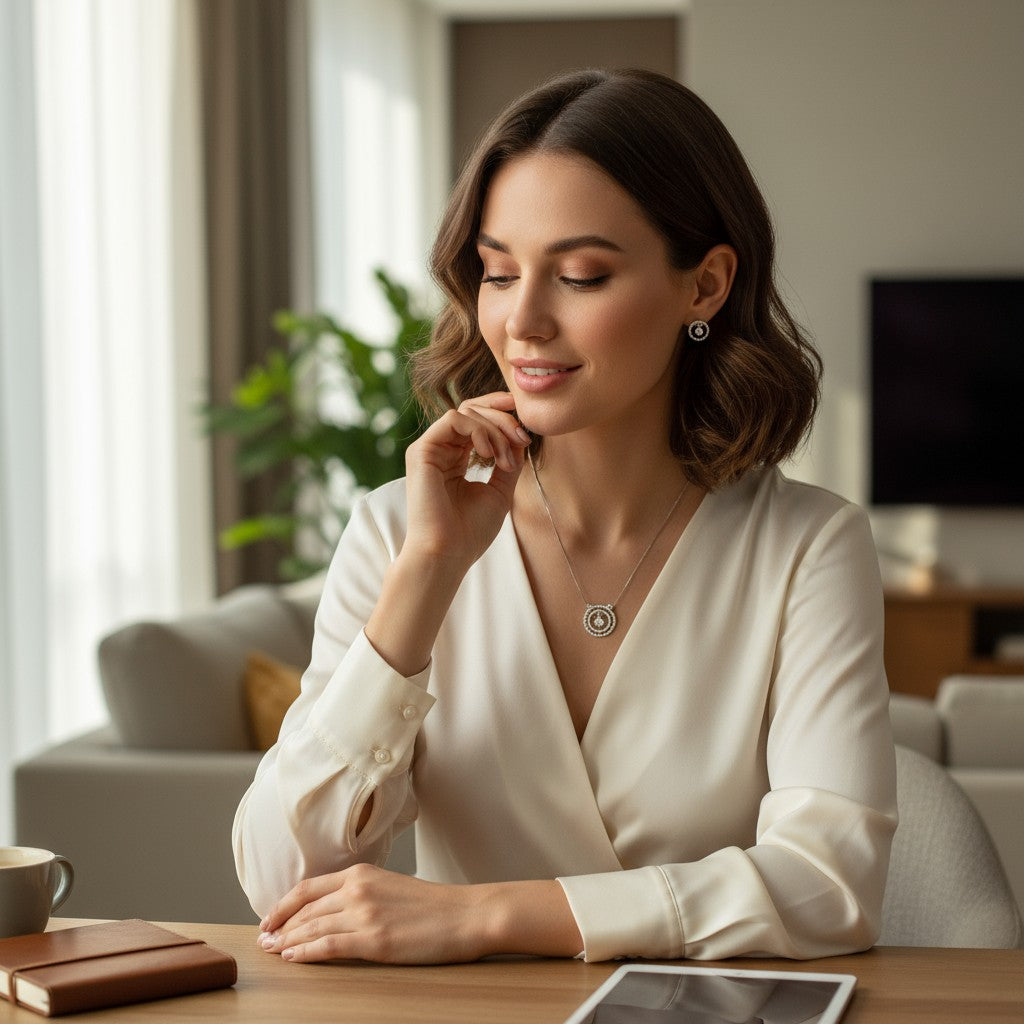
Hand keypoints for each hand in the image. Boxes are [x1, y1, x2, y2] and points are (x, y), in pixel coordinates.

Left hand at [257, 863, 492, 964]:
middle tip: (263, 941)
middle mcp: (358, 889)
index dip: (283, 905)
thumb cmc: (435, 906)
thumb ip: (362, 894)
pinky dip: (305, 953)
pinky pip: (328, 947)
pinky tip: (293, 958)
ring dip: (287, 941)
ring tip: (272, 952)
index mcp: (362, 872)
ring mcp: (365, 914)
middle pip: (306, 909)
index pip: (309, 887)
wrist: (466, 914)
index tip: (269, 919)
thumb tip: (334, 912)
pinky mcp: (374, 940)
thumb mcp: (392, 887)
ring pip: (312, 928)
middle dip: (279, 926)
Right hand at [402, 391, 530, 570]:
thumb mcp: (500, 491)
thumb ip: (509, 462)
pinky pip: (454, 420)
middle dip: (503, 419)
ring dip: (495, 429)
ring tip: (506, 459)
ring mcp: (428, 449)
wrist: (447, 554)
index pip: (475, 420)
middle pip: (472, 410)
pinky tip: (488, 453)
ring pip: (466, 412)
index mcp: (454, 458)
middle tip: (522, 439)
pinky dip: (478, 430)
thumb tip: (521, 436)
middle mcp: (439, 450)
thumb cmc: (470, 532)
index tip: (524, 422)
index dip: (500, 411)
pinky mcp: (421, 451)